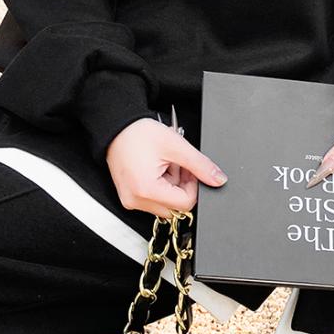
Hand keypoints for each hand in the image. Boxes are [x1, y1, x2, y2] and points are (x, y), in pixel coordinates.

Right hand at [106, 117, 227, 217]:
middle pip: (175, 206)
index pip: (185, 203)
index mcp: (147, 190)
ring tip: (166, 162)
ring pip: (166, 204)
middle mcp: (136, 200)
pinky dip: (161, 185)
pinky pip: (153, 199)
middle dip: (182, 185)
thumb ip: (200, 165)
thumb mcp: (176, 146)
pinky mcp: (130, 196)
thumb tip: (218, 179)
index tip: (190, 169)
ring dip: (172, 184)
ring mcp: (131, 200)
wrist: (116, 127)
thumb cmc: (138, 134)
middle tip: (177, 163)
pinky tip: (158, 167)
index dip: (194, 185)